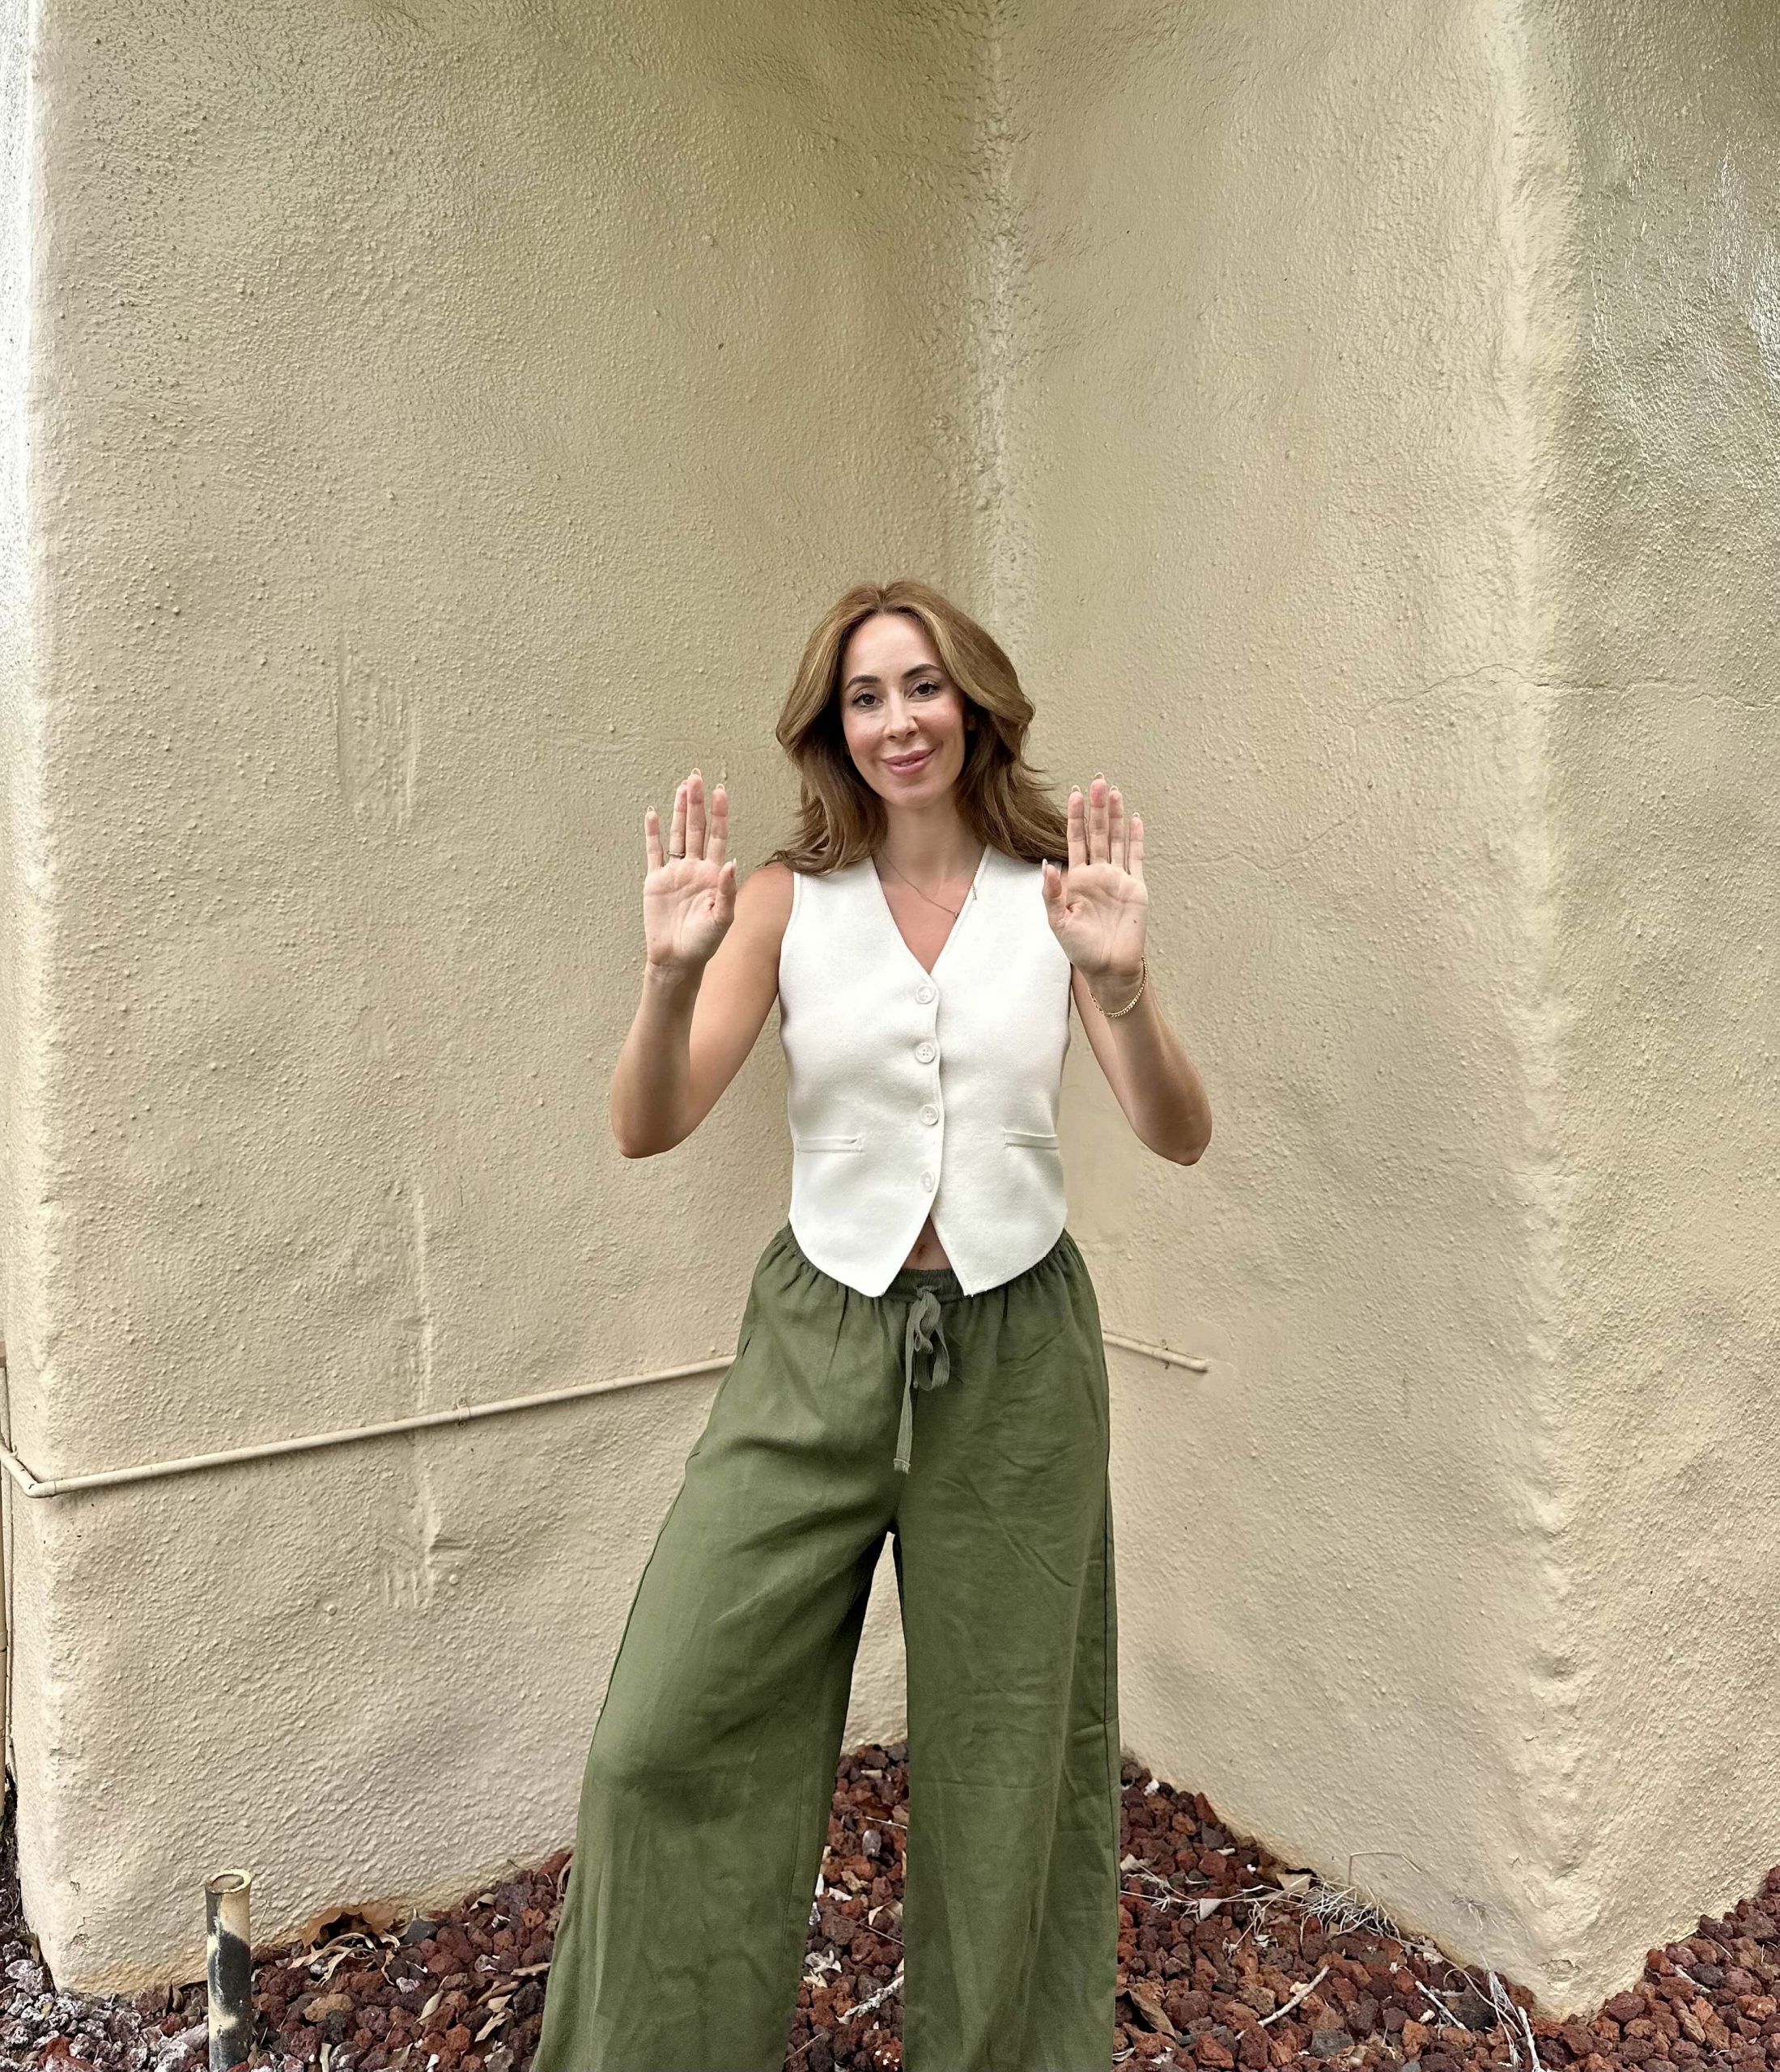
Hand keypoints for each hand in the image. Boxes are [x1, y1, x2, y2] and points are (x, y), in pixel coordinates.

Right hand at [643, 770, 736, 973]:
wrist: (676, 960)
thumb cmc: (704, 943)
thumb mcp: (722, 919)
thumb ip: (727, 891)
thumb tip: (732, 863)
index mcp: (714, 875)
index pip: (718, 837)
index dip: (719, 814)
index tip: (720, 791)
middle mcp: (695, 868)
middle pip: (697, 829)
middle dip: (697, 804)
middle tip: (696, 777)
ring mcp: (675, 873)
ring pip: (677, 835)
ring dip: (679, 812)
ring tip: (681, 788)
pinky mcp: (656, 881)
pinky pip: (654, 852)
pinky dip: (652, 833)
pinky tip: (652, 814)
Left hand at [1041, 775, 1146, 1002]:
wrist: (1108, 968)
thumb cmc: (1080, 949)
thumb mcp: (1057, 922)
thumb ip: (1051, 894)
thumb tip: (1046, 865)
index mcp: (1076, 879)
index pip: (1075, 841)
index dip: (1075, 818)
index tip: (1074, 794)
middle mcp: (1097, 874)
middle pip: (1097, 833)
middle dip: (1096, 808)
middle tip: (1097, 781)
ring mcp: (1118, 878)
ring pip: (1117, 840)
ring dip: (1115, 816)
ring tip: (1114, 792)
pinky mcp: (1136, 887)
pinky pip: (1136, 858)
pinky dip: (1135, 839)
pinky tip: (1134, 819)